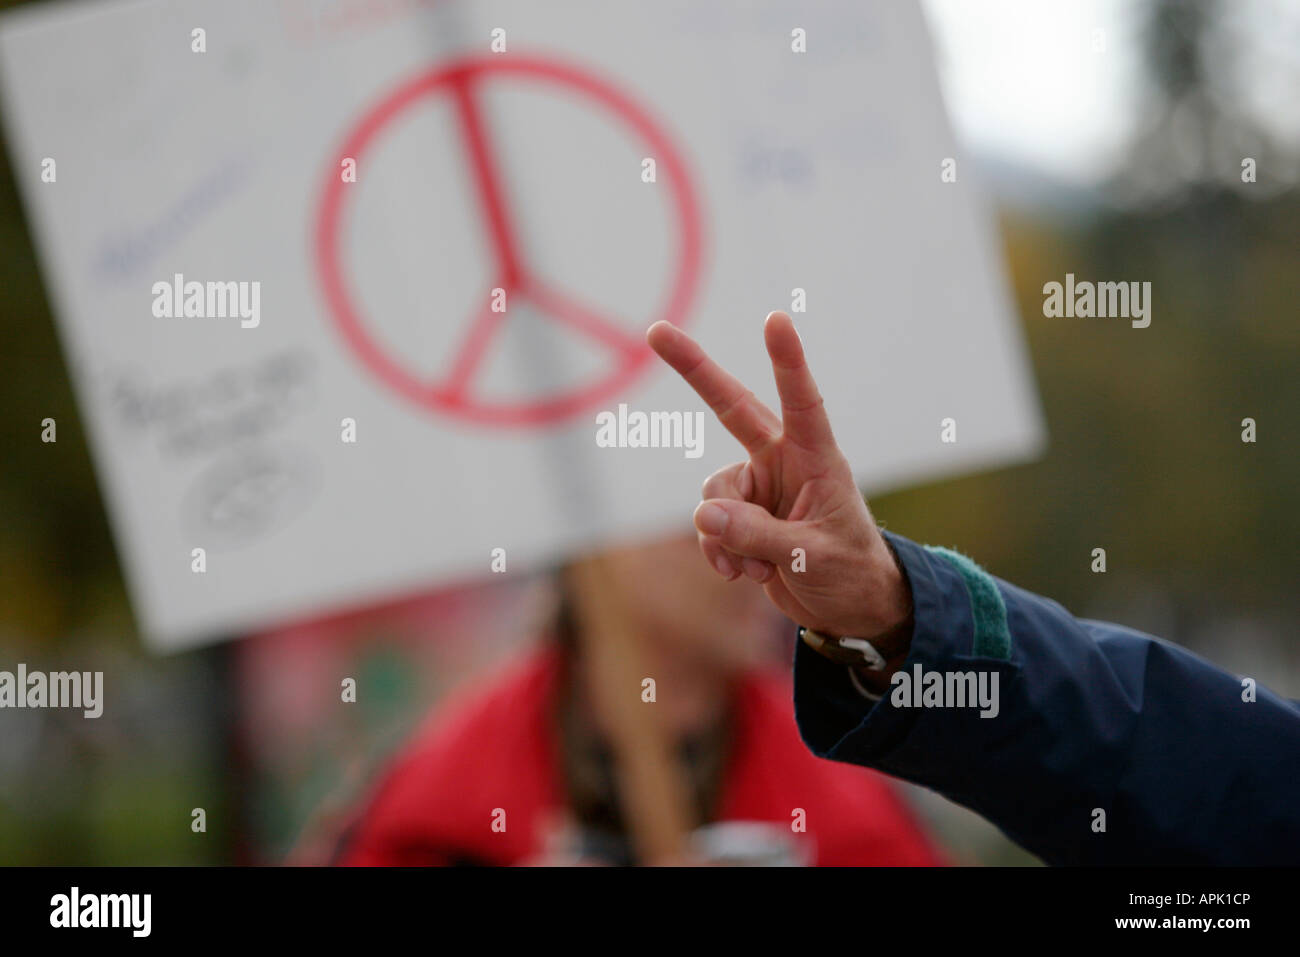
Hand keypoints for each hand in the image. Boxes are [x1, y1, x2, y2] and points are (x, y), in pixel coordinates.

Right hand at [647, 312, 911, 647]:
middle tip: (655, 331)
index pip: (802, 402)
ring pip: (712, 494)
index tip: (775, 319)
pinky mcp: (742, 516)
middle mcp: (783, 462)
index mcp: (816, 458)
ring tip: (759, 567)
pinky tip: (746, 575)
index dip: (787, 362)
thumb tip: (704, 514)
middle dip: (694, 370)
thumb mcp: (810, 557)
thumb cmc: (849, 572)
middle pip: (731, 407)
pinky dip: (720, 552)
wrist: (848, 607)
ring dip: (724, 537)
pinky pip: (709, 525)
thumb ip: (758, 536)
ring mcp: (759, 487)